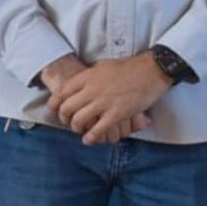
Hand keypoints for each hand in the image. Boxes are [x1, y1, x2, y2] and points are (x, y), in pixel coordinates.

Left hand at [50, 53, 170, 145]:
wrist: (152, 69)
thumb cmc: (130, 67)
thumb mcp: (103, 66)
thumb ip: (90, 76)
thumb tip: (80, 83)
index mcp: (87, 77)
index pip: (62, 92)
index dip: (54, 104)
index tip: (54, 110)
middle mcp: (92, 90)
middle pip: (67, 108)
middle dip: (64, 118)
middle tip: (67, 122)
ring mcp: (104, 102)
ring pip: (79, 120)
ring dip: (76, 128)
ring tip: (79, 130)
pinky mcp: (117, 113)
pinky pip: (98, 130)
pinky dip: (91, 137)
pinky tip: (89, 140)